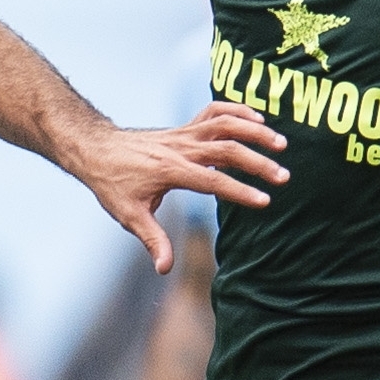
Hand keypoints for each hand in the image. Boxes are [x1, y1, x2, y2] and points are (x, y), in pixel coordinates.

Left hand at [65, 102, 286, 272]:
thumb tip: (165, 268)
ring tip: (281, 145)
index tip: (265, 202)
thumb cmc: (112, 183)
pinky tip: (258, 119)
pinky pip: (214, 111)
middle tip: (284, 177)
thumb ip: (153, 240)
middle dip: (258, 163)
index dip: (240, 191)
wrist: (96, 149)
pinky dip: (237, 110)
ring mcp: (184, 134)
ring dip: (255, 131)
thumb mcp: (129, 215)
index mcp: (171, 170)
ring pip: (225, 124)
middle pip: (228, 149)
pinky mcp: (185, 127)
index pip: (214, 180)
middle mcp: (181, 148)